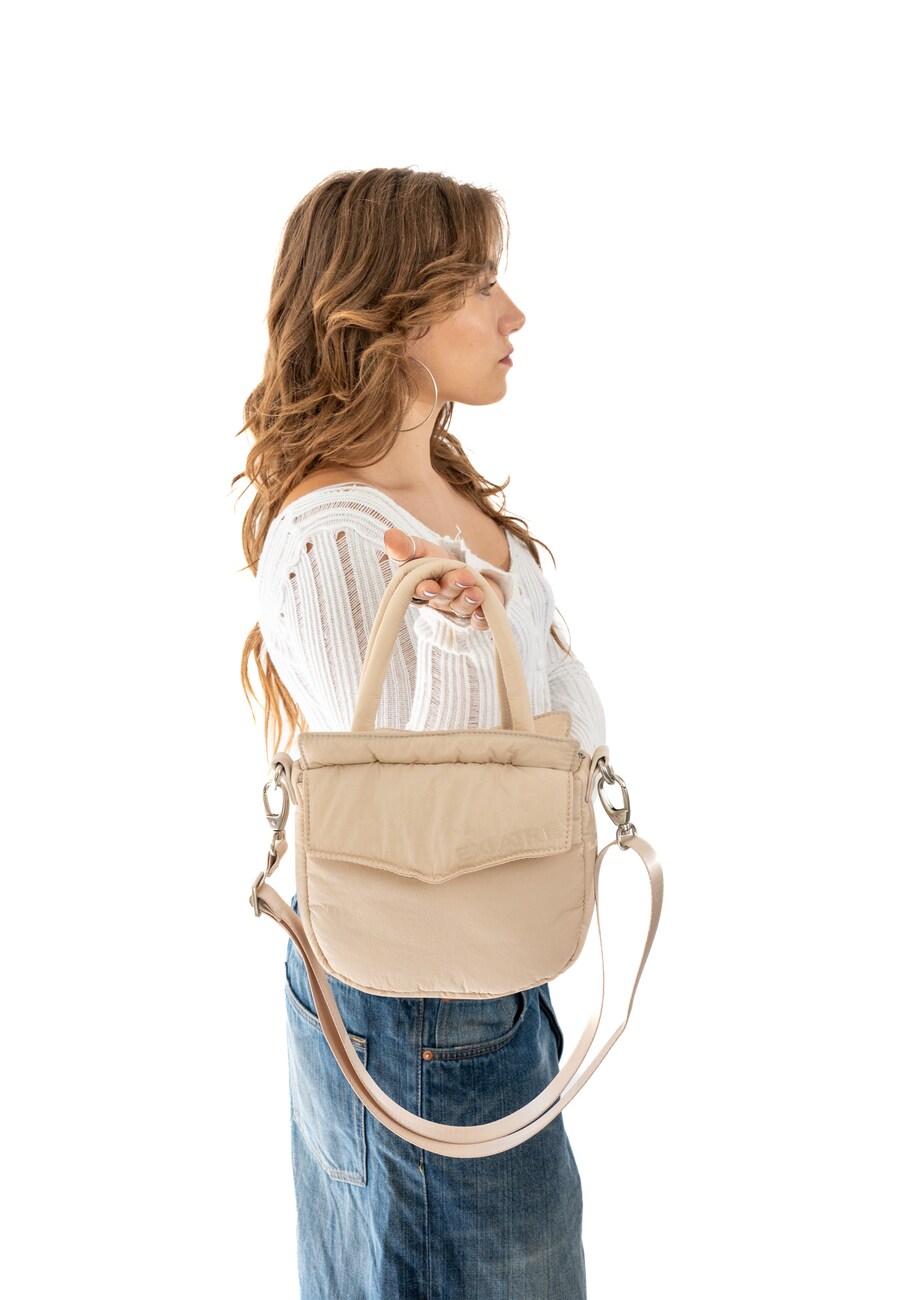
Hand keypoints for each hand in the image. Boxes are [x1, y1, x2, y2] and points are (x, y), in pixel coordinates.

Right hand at [383, 528, 505, 630]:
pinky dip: (481, 619)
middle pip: (446, 593)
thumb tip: (388, 536)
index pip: (419, 589)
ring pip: (463, 606)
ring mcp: (458, 606)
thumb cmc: (434, 562)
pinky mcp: (478, 613)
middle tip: (464, 577)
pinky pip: (478, 622)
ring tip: (477, 592)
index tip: (430, 586)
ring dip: (469, 600)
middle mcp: (440, 598)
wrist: (461, 572)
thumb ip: (406, 546)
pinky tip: (484, 613)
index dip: (424, 589)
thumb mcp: (420, 549)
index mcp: (423, 585)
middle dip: (454, 586)